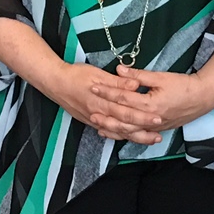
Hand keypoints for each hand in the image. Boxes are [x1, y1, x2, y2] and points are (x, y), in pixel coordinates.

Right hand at [38, 60, 161, 143]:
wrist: (55, 83)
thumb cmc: (76, 75)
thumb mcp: (97, 74)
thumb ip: (117, 82)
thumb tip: (135, 85)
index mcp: (102, 102)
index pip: (127, 112)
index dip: (143, 117)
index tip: (158, 118)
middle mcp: (99, 114)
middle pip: (124, 126)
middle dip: (142, 131)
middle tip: (159, 135)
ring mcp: (94, 119)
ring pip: (117, 132)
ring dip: (134, 136)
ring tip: (149, 139)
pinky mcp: (90, 121)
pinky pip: (107, 132)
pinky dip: (119, 136)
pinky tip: (128, 137)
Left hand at [90, 64, 213, 135]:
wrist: (202, 98)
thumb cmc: (183, 85)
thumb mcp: (161, 77)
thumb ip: (139, 76)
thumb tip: (119, 70)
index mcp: (150, 104)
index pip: (123, 98)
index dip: (107, 92)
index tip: (94, 87)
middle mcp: (150, 118)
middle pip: (122, 118)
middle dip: (105, 113)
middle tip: (89, 109)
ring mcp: (154, 127)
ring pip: (128, 130)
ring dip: (112, 128)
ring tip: (97, 124)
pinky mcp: (157, 130)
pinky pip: (137, 135)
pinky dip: (125, 134)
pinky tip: (115, 132)